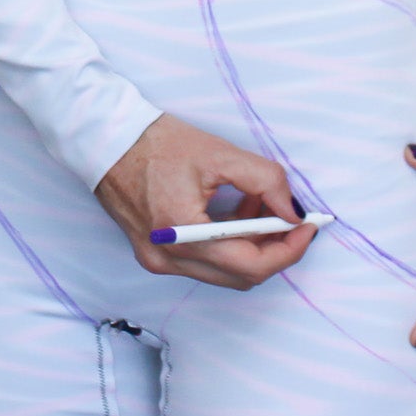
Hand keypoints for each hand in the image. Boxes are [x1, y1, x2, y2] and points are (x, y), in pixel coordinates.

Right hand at [94, 113, 316, 289]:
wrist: (106, 140)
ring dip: (251, 245)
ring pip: (225, 271)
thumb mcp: (220, 153)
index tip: (309, 225)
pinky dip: (229, 244)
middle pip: (241, 275)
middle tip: (291, 216)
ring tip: (259, 205)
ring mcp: (158, 261)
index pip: (251, 265)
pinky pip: (205, 262)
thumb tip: (294, 212)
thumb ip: (265, 181)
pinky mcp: (154, 255)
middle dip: (274, 248)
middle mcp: (168, 259)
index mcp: (182, 235)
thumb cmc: (156, 143)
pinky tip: (235, 212)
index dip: (289, 249)